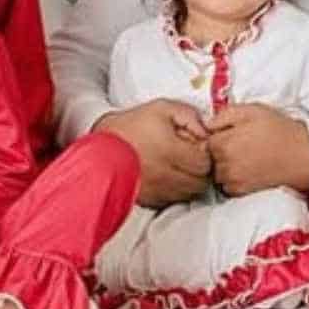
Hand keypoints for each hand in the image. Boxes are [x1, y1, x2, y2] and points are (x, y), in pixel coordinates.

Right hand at [94, 99, 211, 206]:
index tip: (199, 147)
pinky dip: (176, 190)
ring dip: (191, 181)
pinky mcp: (150, 200)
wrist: (102, 148)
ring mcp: (158, 190)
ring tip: (179, 166)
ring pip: (190, 194)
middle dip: (201, 170)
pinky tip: (168, 176)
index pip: (206, 164)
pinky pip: (174, 200)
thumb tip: (206, 131)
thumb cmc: (130, 127)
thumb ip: (190, 116)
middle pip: (201, 182)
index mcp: (171, 151)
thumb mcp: (162, 109)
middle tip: (192, 158)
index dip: (206, 154)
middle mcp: (166, 175)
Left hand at [208, 104, 308, 195]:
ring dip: (224, 166)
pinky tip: (247, 169)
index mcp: (223, 144)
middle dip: (218, 152)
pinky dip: (232, 179)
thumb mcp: (251, 111)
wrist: (302, 155)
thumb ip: (224, 115)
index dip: (216, 136)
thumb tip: (206, 124)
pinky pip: (226, 186)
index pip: (204, 141)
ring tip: (244, 157)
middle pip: (208, 159)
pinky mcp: (242, 192)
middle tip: (239, 145)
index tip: (228, 134)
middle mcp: (224, 165)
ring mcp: (233, 180)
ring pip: (216, 173)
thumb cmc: (278, 130)